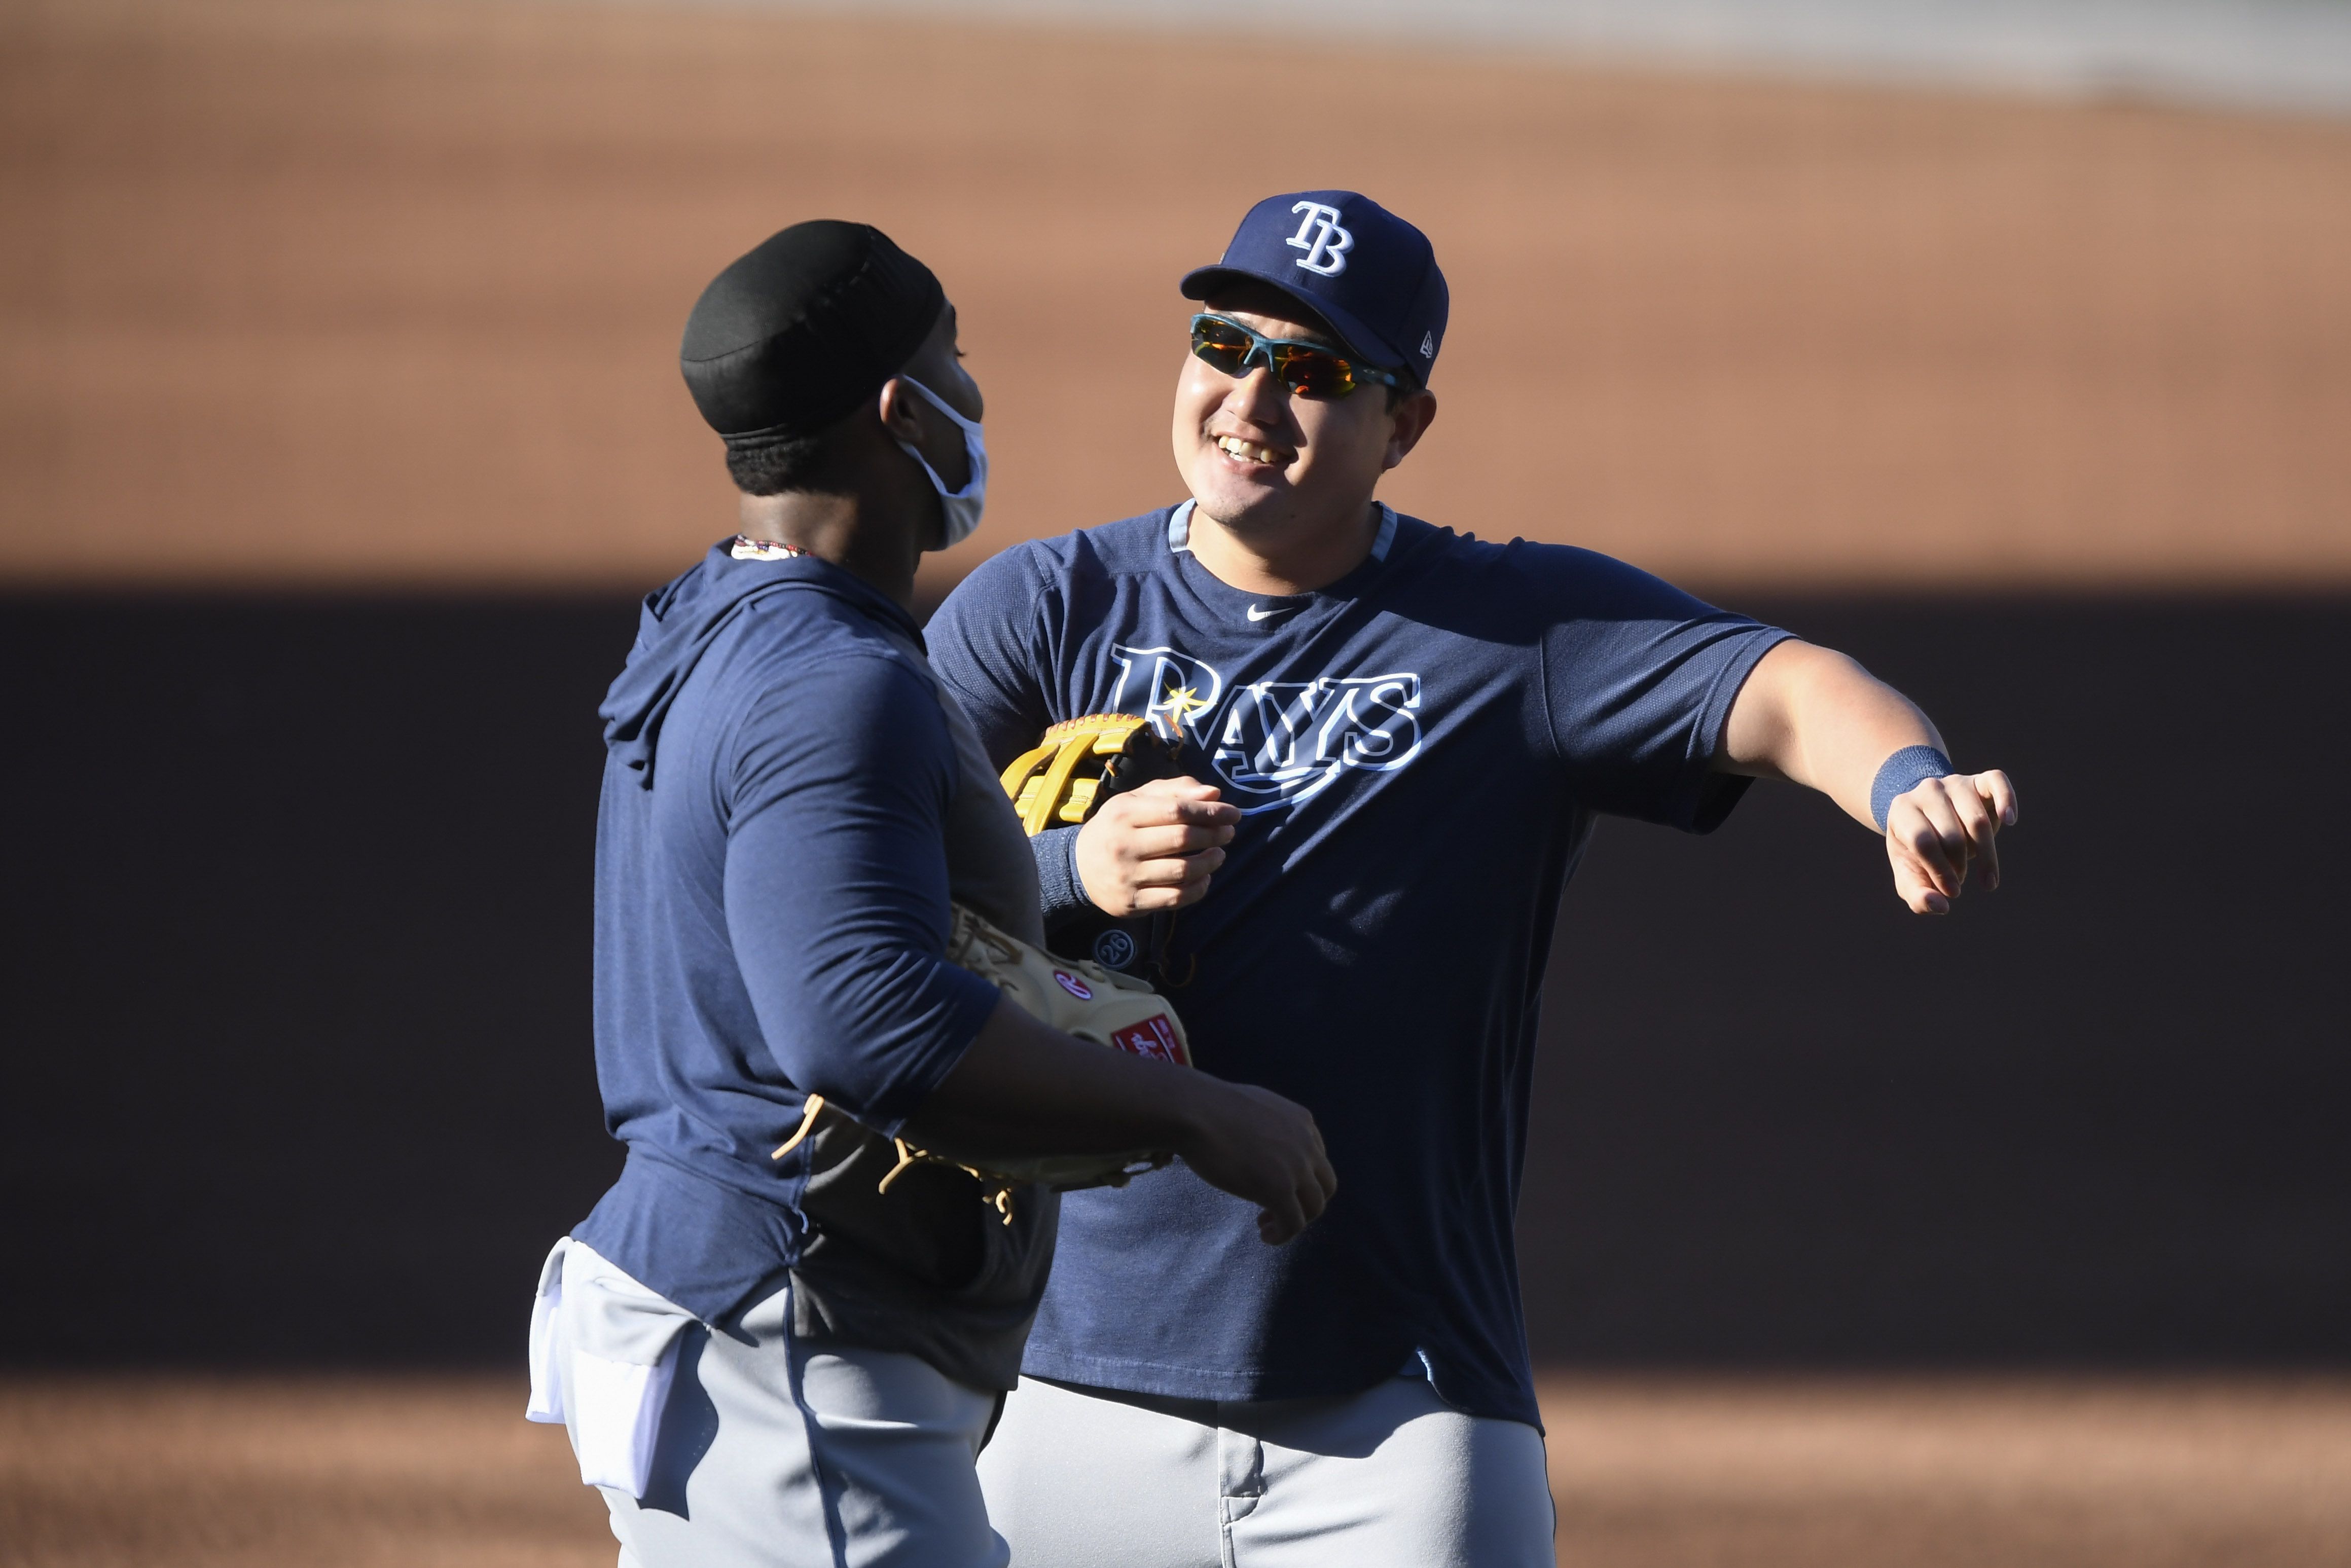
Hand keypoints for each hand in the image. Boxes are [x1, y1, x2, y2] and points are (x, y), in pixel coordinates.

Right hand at [1074, 777, 1239, 915]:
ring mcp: (1127, 876)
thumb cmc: (1117, 827)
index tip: (1233, 813)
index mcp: (1124, 813)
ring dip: (1210, 862)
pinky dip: (1198, 888)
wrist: (1079, 867)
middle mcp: (1123, 845)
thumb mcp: (1137, 800)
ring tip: (1219, 854)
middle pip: (1182, 839)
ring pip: (1183, 871)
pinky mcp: (1132, 902)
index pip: (1176, 810)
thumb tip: (1214, 794)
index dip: (1210, 811)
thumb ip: (1175, 792)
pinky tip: (1205, 877)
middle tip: (1229, 833)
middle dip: (1214, 834)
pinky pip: (1176, 898)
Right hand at [1173, 1079, 1336, 1244]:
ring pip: (1313, 1208)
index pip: (1318, 1160)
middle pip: (1324, 1186)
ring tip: (1267, 1226)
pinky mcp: (1279, 1190)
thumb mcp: (1253, 1109)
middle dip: (1305, 1203)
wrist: (1194, 1111)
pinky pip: (1293, 1223)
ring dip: (1294, 1222)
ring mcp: (1296, 1167)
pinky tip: (1266, 1236)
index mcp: (1302, 1121)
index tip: (1279, 1188)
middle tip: (1277, 1210)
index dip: (1301, 1180)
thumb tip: (1261, 1142)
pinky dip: (1283, 1235)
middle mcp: (1307, 1143)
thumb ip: (1268, 1125)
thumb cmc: (1209, 1108)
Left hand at [1887, 770, 2018, 913]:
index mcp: (1902, 811)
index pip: (1923, 842)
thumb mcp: (1911, 875)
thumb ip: (1919, 896)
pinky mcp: (1980, 780)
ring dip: (1984, 853)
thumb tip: (1940, 907)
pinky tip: (2010, 821)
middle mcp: (1927, 791)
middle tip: (1960, 878)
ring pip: (1977, 820)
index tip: (1952, 893)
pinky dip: (2007, 801)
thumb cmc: (1918, 851)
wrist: (1928, 815)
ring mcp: (1955, 782)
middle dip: (1959, 866)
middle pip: (1952, 835)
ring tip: (1982, 872)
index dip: (1940, 871)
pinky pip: (1997, 783)